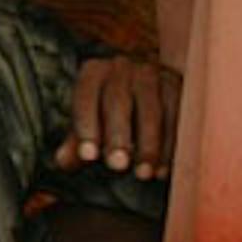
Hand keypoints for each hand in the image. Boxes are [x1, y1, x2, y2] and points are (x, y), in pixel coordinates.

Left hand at [54, 56, 172, 179]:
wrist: (148, 84)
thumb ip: (75, 142)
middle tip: (117, 166)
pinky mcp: (177, 86)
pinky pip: (175, 117)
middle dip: (118, 136)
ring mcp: (152, 74)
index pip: (85, 97)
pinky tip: (163, 169)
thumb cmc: (109, 109)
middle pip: (118, 101)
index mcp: (94, 72)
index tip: (88, 157)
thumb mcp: (90, 121)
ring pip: (151, 109)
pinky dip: (170, 146)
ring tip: (143, 174)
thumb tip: (64, 161)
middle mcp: (121, 67)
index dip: (85, 127)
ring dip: (148, 145)